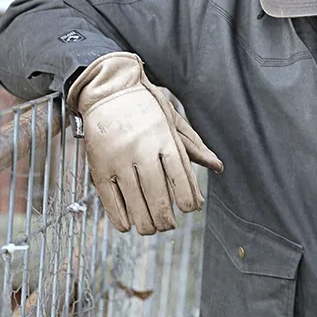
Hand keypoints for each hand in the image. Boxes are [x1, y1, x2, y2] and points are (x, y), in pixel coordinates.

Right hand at [67, 52, 222, 234]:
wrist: (107, 88)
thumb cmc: (145, 107)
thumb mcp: (173, 120)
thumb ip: (193, 146)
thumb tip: (217, 166)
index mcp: (164, 138)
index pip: (181, 178)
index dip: (187, 200)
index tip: (191, 209)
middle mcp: (141, 150)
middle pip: (158, 197)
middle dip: (166, 220)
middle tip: (169, 226)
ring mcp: (118, 159)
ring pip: (135, 203)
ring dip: (145, 224)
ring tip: (152, 228)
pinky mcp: (99, 166)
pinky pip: (110, 200)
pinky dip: (120, 219)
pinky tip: (128, 225)